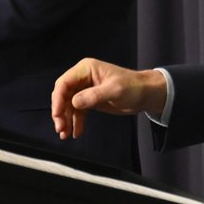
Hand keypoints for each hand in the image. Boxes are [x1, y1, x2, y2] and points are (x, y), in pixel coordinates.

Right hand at [51, 58, 166, 139]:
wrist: (146, 94)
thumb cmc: (133, 86)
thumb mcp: (114, 90)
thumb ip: (94, 96)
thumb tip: (74, 102)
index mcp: (86, 69)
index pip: (64, 83)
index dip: (58, 99)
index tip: (57, 115)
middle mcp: (83, 78)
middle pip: (63, 94)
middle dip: (60, 112)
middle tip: (60, 128)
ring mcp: (86, 89)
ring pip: (68, 105)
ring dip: (66, 119)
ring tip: (66, 134)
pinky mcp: (91, 100)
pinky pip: (78, 111)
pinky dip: (75, 122)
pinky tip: (76, 132)